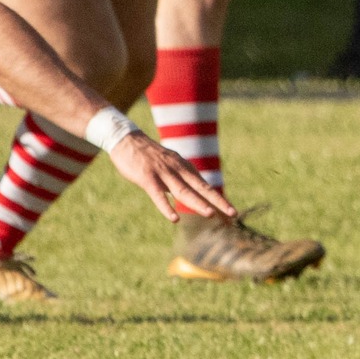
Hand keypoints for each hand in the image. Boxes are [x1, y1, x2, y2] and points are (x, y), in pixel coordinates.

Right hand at [106, 131, 235, 222]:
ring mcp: (163, 173)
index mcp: (184, 167)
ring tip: (210, 215)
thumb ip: (180, 178)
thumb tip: (192, 192)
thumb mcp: (169, 164)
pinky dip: (166, 207)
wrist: (126, 140)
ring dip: (197, 203)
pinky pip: (158, 195)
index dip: (218, 199)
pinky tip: (174, 219)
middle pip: (200, 188)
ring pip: (183, 191)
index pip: (205, 185)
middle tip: (233, 213)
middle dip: (217, 201)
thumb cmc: (148, 156)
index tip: (231, 211)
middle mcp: (177, 169)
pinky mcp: (147, 177)